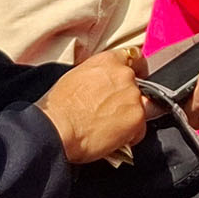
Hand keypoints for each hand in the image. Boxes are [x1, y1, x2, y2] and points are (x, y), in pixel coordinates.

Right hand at [37, 46, 149, 164]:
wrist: (56, 127)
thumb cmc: (58, 107)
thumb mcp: (75, 77)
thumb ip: (97, 76)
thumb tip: (102, 85)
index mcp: (108, 61)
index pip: (133, 57)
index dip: (135, 70)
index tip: (136, 77)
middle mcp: (124, 74)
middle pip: (139, 85)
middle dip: (129, 99)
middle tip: (112, 112)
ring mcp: (133, 96)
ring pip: (142, 108)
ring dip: (130, 117)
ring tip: (109, 129)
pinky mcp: (137, 118)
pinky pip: (140, 129)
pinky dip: (130, 136)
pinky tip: (112, 139)